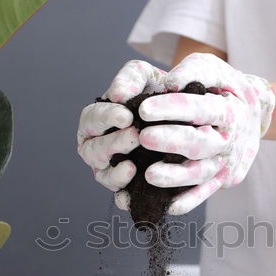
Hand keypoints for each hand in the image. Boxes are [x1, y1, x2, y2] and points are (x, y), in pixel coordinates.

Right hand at [77, 60, 165, 209]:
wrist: (184, 115)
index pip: (91, 119)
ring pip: (103, 176)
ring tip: (132, 167)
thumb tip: (116, 95)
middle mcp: (98, 148)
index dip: (106, 118)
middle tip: (135, 136)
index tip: (126, 115)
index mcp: (96, 121)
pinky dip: (125, 199)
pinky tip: (132, 198)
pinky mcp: (129, 188)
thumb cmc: (157, 93)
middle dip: (112, 144)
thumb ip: (130, 78)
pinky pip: (122, 198)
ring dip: (115, 173)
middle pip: (93, 151)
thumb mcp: (145, 76)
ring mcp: (111, 170)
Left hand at [136, 53, 274, 214]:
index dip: (173, 109)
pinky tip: (169, 206)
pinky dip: (189, 201)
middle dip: (171, 141)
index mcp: (229, 110)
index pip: (201, 109)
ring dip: (176, 177)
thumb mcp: (214, 68)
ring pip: (201, 173)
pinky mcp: (221, 179)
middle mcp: (230, 139)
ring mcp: (226, 162)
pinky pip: (205, 193)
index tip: (144, 109)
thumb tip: (172, 82)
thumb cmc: (224, 87)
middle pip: (201, 144)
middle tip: (144, 138)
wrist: (252, 112)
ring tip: (149, 175)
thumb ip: (194, 70)